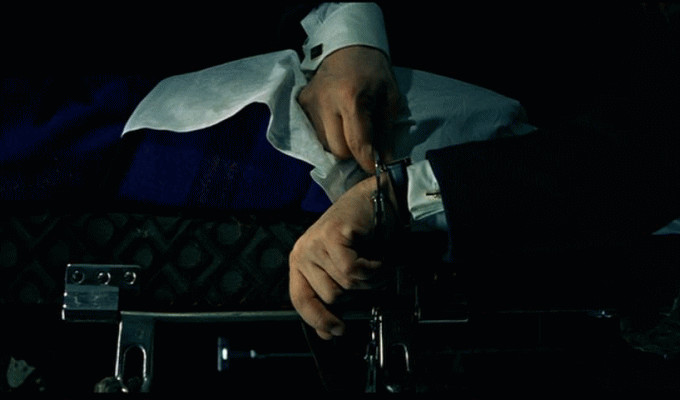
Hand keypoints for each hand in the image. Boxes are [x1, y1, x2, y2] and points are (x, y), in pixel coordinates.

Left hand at [289, 175, 382, 338]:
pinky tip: (377, 258)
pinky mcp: (332, 235)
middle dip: (357, 291)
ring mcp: (315, 242)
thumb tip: (327, 332)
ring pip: (345, 285)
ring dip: (369, 280)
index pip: (301, 300)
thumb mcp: (342, 267)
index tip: (336, 331)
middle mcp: (303, 252)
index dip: (319, 319)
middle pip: (330, 296)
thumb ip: (333, 295)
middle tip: (369, 275)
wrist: (382, 199)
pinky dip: (372, 270)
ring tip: (374, 264)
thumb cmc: (365, 233)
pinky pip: (353, 271)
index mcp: (301, 261)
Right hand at [298, 46, 401, 172]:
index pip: (357, 143)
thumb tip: (386, 163)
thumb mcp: (389, 98)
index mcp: (350, 98)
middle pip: (338, 150)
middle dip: (354, 152)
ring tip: (350, 126)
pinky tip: (337, 120)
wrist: (346, 46)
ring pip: (325, 144)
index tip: (377, 168)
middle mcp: (325, 103)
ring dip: (340, 143)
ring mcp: (309, 104)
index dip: (368, 161)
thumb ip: (386, 133)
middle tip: (365, 141)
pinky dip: (329, 134)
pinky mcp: (301, 104)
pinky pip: (315, 133)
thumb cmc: (372, 71)